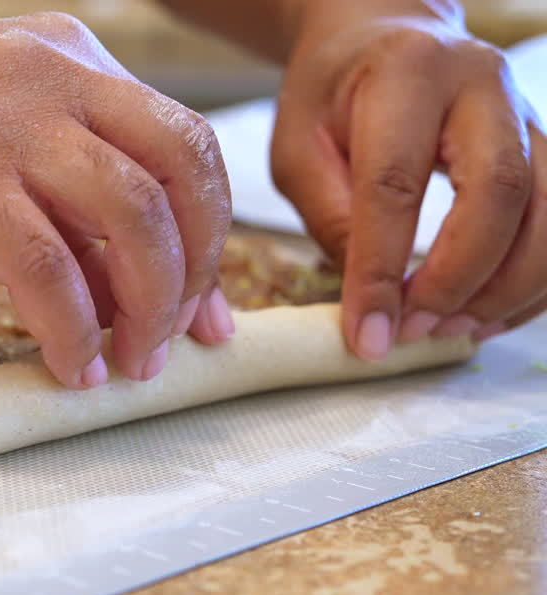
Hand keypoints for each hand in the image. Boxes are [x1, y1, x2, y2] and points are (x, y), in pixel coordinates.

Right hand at [0, 12, 233, 387]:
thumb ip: (72, 199)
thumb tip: (151, 290)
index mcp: (70, 56)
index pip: (184, 144)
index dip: (212, 237)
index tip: (204, 314)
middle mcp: (49, 73)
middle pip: (179, 171)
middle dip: (192, 273)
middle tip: (168, 342)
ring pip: (126, 217)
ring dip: (144, 307)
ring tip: (126, 363)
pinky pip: (42, 267)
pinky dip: (70, 327)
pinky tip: (67, 364)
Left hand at [270, 1, 546, 358]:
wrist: (382, 35)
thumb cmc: (331, 95)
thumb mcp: (297, 150)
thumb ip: (329, 216)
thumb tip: (368, 299)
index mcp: (406, 76)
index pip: (396, 185)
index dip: (383, 269)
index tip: (369, 333)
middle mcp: (483, 86)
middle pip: (501, 192)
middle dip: (461, 278)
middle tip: (416, 328)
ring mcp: (528, 115)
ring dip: (508, 289)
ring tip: (449, 330)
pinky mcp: (546, 148)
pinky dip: (531, 283)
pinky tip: (484, 315)